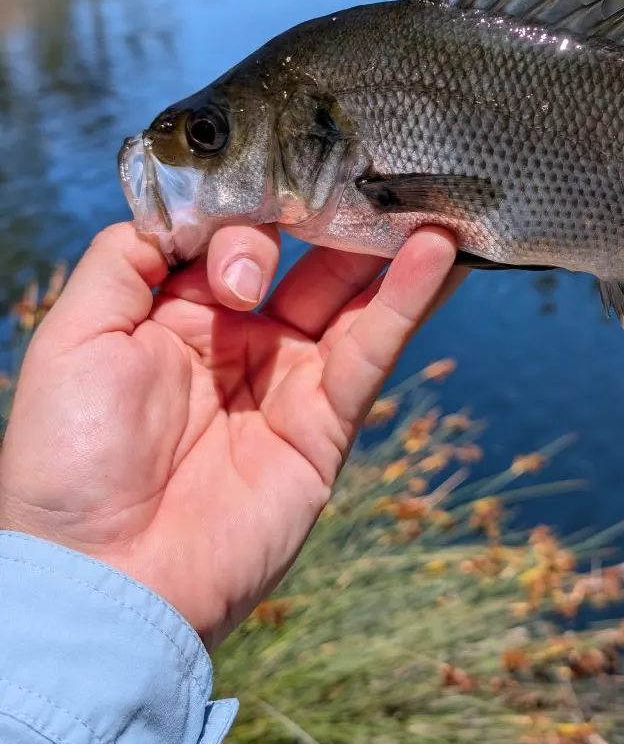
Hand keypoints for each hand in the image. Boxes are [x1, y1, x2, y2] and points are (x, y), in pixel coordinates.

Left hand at [0, 222, 463, 649]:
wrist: (105, 577)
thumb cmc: (69, 462)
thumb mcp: (75, 337)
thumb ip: (126, 258)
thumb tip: (189, 208)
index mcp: (176, 317)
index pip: (233, 238)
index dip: (250, 209)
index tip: (262, 187)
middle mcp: (239, 342)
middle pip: (302, 262)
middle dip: (335, 216)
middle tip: (376, 167)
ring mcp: (288, 381)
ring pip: (350, 300)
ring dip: (390, 249)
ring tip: (429, 198)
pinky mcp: (327, 423)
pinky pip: (371, 351)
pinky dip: (406, 302)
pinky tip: (434, 255)